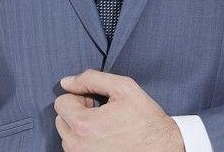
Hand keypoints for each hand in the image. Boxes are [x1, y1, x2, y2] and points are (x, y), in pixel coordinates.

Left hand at [54, 69, 184, 150]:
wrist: (161, 147)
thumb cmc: (144, 117)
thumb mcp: (122, 87)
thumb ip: (91, 79)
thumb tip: (66, 81)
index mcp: (84, 125)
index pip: (61, 103)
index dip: (79, 96)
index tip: (95, 100)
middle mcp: (78, 147)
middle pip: (61, 120)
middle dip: (77, 111)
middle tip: (99, 111)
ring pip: (67, 136)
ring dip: (79, 127)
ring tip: (103, 125)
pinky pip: (75, 149)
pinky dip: (84, 141)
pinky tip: (104, 136)